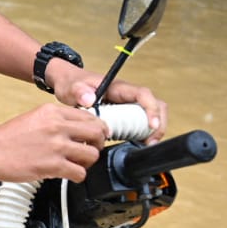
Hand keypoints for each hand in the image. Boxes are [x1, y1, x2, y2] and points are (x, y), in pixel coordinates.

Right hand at [0, 102, 108, 182]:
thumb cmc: (7, 138)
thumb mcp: (34, 118)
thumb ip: (56, 121)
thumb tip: (78, 131)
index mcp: (52, 111)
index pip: (91, 117)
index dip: (96, 129)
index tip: (94, 137)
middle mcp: (57, 126)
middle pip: (97, 133)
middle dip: (97, 144)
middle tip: (89, 151)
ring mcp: (55, 146)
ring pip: (92, 155)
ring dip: (87, 162)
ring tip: (76, 164)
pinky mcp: (52, 165)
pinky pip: (80, 173)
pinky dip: (77, 176)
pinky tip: (67, 174)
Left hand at [46, 61, 166, 144]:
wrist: (68, 83)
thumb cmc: (72, 82)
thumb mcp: (72, 87)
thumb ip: (79, 92)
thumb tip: (90, 99)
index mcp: (118, 88)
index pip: (143, 94)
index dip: (151, 109)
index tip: (152, 125)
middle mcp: (126, 96)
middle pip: (154, 105)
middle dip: (158, 124)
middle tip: (151, 141)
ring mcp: (126, 106)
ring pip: (149, 116)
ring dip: (152, 131)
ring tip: (146, 145)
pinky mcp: (123, 115)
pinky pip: (139, 123)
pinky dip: (142, 133)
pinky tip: (137, 144)